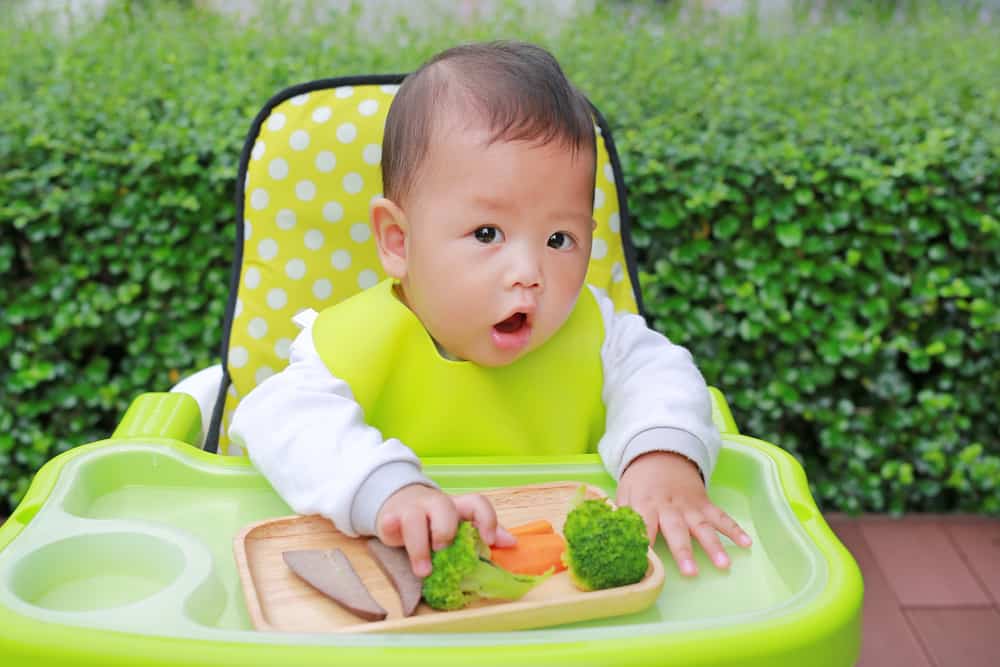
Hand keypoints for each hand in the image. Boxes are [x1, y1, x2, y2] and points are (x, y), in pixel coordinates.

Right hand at [376, 484, 515, 576]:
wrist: (399, 504)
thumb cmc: (434, 521)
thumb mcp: (459, 525)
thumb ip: (483, 533)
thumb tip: (512, 543)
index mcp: (457, 507)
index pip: (476, 503)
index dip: (486, 519)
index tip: (490, 540)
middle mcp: (435, 505)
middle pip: (443, 507)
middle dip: (445, 530)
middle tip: (444, 550)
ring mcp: (411, 510)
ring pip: (415, 518)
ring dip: (420, 546)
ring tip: (423, 571)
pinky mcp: (390, 518)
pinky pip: (390, 522)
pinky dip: (391, 529)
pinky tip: (393, 539)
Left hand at [617, 451, 751, 575]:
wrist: (661, 454)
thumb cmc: (639, 482)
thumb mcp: (623, 493)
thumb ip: (622, 516)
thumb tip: (614, 539)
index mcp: (645, 504)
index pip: (643, 525)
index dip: (644, 543)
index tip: (646, 564)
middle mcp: (669, 506)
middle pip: (677, 530)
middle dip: (684, 551)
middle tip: (691, 573)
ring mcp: (690, 505)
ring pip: (703, 526)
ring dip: (714, 545)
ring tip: (724, 565)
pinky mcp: (705, 503)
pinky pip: (721, 516)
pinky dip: (735, 529)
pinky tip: (747, 543)